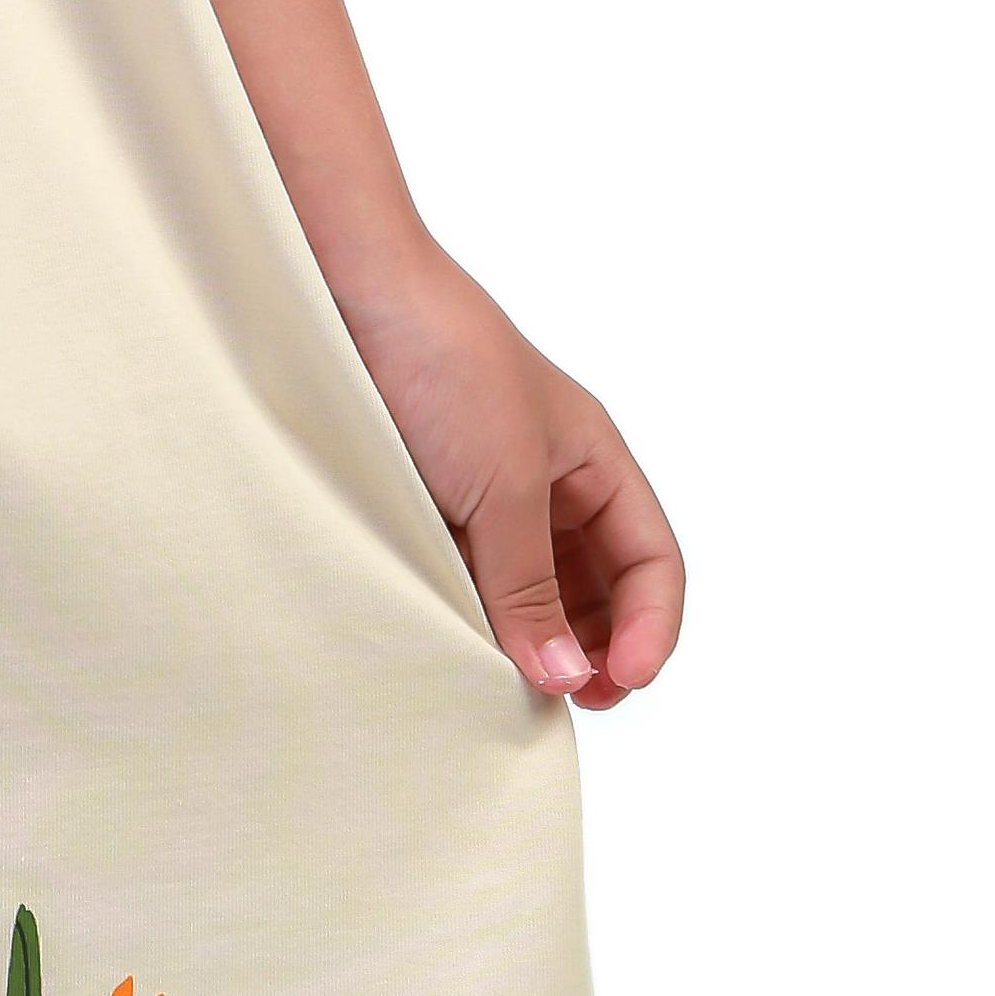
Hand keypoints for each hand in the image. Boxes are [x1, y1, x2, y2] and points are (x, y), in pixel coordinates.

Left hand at [330, 235, 683, 707]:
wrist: (343, 294)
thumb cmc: (443, 364)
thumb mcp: (504, 483)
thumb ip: (531, 584)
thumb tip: (564, 678)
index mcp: (593, 462)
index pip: (651, 562)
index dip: (652, 627)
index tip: (622, 681)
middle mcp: (547, 483)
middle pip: (600, 589)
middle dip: (597, 649)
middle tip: (566, 701)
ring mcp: (484, 497)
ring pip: (535, 593)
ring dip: (535, 642)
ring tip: (513, 687)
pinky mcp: (424, 508)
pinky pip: (469, 580)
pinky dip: (476, 621)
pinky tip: (459, 650)